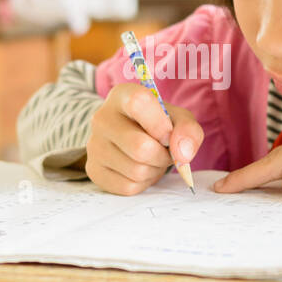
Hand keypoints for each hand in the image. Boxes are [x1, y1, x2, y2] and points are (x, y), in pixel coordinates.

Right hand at [85, 83, 202, 194]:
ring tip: (152, 159)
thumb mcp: (179, 119)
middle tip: (165, 152)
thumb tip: (182, 154)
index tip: (168, 135)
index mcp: (122, 95)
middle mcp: (102, 118)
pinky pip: (128, 186)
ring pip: (136, 170)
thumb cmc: (158, 124)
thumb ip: (188, 130)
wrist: (132, 137)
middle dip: (163, 156)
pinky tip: (140, 170)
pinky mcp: (94, 170)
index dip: (160, 124)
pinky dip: (142, 183)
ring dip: (154, 170)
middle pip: (140, 147)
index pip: (138, 103)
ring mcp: (94, 145)